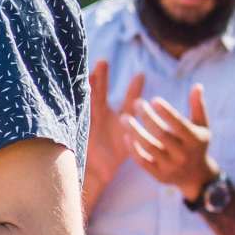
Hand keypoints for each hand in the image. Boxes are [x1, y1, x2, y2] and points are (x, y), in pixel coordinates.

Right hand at [84, 61, 145, 200]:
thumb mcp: (131, 144)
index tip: (140, 75)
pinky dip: (75, 102)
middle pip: (101, 93)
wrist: (96, 172)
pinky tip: (72, 91)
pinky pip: (77, 114)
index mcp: (120, 118)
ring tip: (88, 72)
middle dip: (101, 78)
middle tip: (102, 62)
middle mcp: (102, 116)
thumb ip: (142, 136)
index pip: (128, 102)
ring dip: (87, 87)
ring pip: (87, 101)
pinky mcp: (79, 129)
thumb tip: (162, 133)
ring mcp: (88, 121)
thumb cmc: (113, 156)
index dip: (134, 90)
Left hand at [123, 85, 216, 200]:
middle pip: (162, 134)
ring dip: (135, 131)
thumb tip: (197, 86)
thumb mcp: (202, 126)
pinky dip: (133, 149)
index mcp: (194, 140)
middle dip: (148, 117)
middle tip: (137, 103)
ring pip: (149, 147)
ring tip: (124, 117)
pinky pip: (143, 162)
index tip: (154, 99)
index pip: (179, 125)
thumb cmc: (196, 144)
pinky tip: (126, 136)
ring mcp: (170, 166)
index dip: (166, 112)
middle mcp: (183, 154)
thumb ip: (198, 106)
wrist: (195, 176)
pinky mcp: (159, 176)